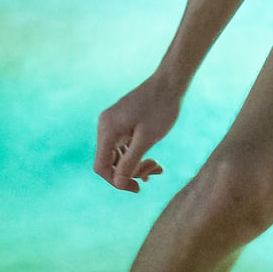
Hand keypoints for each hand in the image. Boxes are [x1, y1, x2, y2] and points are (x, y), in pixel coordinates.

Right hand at [94, 74, 180, 192]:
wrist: (170, 82)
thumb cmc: (161, 108)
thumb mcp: (147, 139)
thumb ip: (130, 161)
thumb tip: (117, 183)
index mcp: (107, 129)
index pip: (102, 166)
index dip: (117, 181)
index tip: (137, 188)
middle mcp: (105, 126)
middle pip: (111, 162)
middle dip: (132, 171)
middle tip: (156, 171)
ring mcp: (114, 124)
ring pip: (119, 155)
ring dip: (137, 164)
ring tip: (158, 167)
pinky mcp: (123, 123)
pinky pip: (125, 146)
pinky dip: (137, 155)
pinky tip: (153, 162)